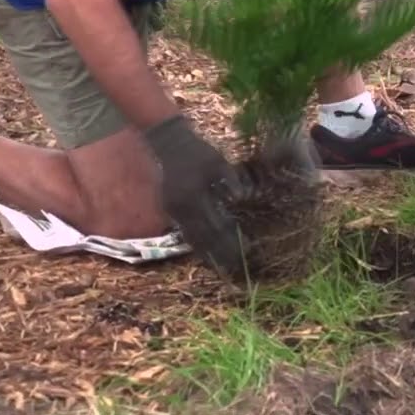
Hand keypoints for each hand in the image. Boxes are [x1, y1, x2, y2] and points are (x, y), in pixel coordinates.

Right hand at [144, 115, 246, 281]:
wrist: (170, 145)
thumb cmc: (198, 152)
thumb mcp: (218, 162)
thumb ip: (231, 180)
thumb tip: (243, 197)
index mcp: (193, 196)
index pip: (215, 225)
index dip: (230, 239)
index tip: (245, 251)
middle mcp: (181, 208)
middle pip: (202, 238)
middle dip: (219, 254)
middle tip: (235, 269)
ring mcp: (172, 211)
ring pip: (191, 239)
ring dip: (206, 254)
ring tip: (220, 269)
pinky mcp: (169, 210)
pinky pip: (184, 232)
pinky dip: (196, 244)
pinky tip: (206, 253)